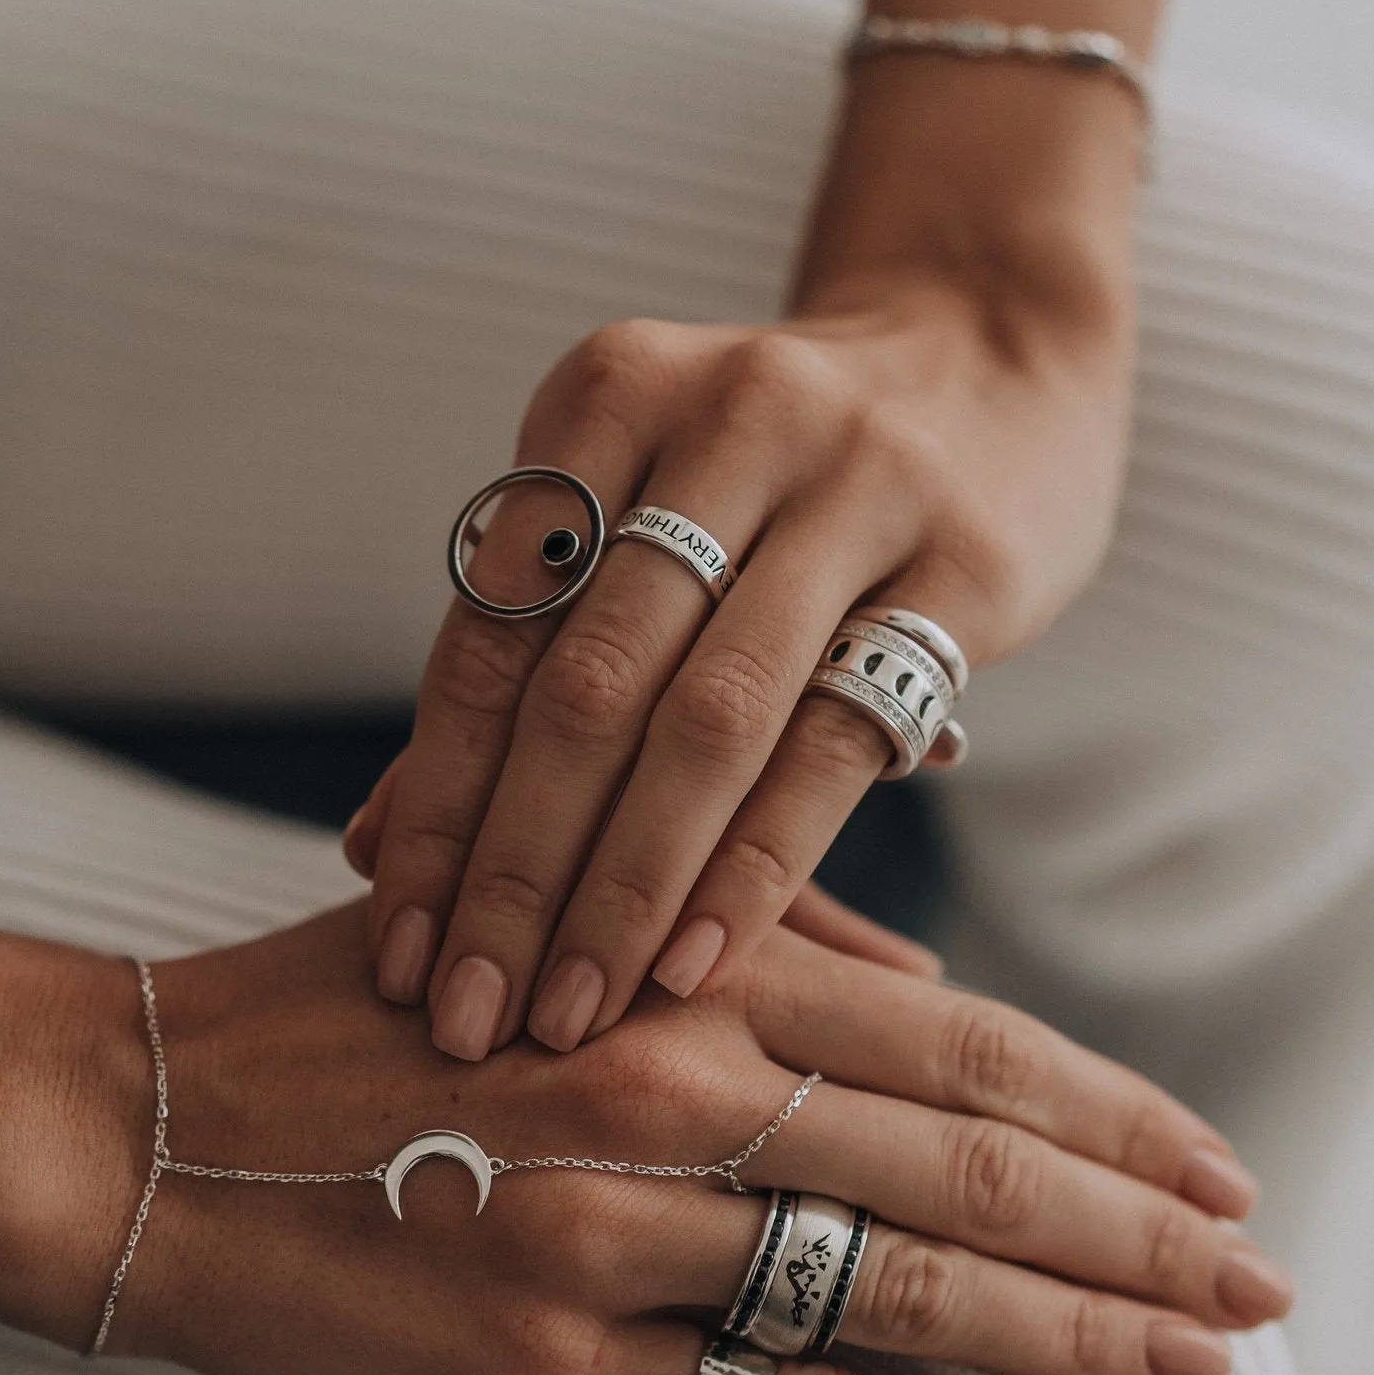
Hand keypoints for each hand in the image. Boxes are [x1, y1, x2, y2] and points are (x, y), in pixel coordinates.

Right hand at [0, 907, 1287, 1374]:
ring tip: (1199, 1370)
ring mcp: (614, 1242)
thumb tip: (935, 991)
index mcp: (676, 971)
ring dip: (1075, 1336)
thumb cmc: (355, 1007)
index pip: (956, 1046)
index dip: (1106, 1111)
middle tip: (1260, 1288)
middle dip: (1137, 1237)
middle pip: (967, 1171)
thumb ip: (752, 944)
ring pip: (902, 1293)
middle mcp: (666, 1095)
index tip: (1213, 1168)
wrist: (137, 1125)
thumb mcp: (553, 918)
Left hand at [357, 255, 1132, 1059]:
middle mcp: (730, 417)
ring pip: (711, 721)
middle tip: (471, 1019)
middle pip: (588, 688)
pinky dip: (757, 864)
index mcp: (611, 394)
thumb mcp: (640, 516)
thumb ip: (526, 663)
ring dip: (625, 890)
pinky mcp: (967, 562)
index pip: (492, 636)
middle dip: (515, 874)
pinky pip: (839, 739)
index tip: (400, 951)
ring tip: (571, 1015)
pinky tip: (698, 961)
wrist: (991, 355)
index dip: (436, 806)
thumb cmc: (774, 476)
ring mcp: (859, 481)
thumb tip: (381, 845)